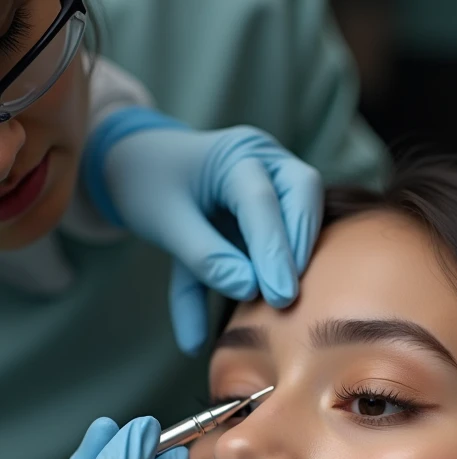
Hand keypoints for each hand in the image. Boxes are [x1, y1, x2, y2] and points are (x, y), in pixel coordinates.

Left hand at [86, 113, 323, 353]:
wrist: (142, 167)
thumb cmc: (149, 188)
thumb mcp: (165, 223)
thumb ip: (204, 256)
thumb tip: (249, 290)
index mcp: (234, 153)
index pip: (261, 200)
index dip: (272, 250)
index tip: (279, 296)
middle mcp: (264, 161)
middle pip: (303, 192)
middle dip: (298, 245)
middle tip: (287, 296)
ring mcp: (276, 182)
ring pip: (306, 210)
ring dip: (299, 254)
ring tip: (283, 299)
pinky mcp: (276, 211)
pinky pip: (288, 236)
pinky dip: (281, 266)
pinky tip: (268, 300)